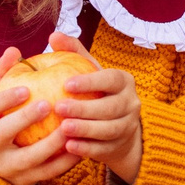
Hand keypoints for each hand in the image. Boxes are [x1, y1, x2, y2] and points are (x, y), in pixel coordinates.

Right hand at [0, 46, 81, 184]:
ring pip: (29, 158)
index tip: (26, 88)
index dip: (4, 100)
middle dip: (24, 119)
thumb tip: (14, 50)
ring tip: (69, 126)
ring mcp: (7, 167)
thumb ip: (3, 75)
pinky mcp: (25, 181)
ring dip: (51, 143)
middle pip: (3, 134)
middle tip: (47, 104)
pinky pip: (48, 173)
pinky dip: (65, 161)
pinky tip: (80, 146)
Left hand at [42, 33, 142, 184]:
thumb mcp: (89, 71)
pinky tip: (68, 147)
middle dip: (85, 108)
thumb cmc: (96, 92)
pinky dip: (87, 149)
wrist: (117, 127)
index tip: (66, 84)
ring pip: (109, 130)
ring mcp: (128, 127)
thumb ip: (73, 52)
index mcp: (124, 82)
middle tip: (59, 108)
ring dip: (86, 130)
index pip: (110, 79)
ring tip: (63, 129)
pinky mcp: (120, 146)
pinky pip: (104, 149)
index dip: (90, 82)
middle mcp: (131, 103)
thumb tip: (54, 35)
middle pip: (110, 107)